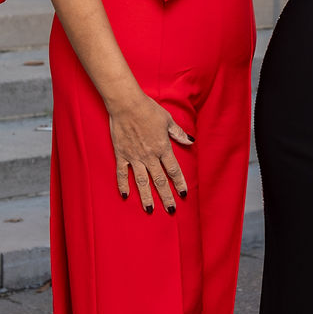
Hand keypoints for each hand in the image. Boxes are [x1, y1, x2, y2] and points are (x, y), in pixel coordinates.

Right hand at [108, 89, 191, 212]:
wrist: (126, 104)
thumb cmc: (148, 109)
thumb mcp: (168, 120)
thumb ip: (178, 133)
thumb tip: (191, 141)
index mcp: (163, 148)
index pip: (174, 170)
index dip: (180, 183)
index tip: (184, 194)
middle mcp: (149, 156)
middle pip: (160, 181)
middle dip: (166, 197)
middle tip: (171, 210)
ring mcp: (134, 157)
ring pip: (142, 181)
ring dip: (146, 196)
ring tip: (150, 209)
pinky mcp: (121, 154)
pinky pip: (122, 173)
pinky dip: (123, 185)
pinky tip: (126, 195)